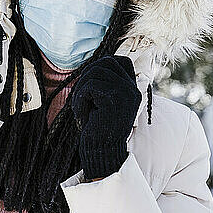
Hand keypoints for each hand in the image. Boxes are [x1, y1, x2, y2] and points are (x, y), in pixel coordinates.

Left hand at [70, 55, 141, 179]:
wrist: (103, 152)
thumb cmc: (99, 128)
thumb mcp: (105, 103)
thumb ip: (105, 85)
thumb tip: (91, 66)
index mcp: (133, 89)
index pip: (122, 61)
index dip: (103, 65)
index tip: (90, 82)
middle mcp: (132, 89)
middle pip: (105, 63)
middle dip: (87, 76)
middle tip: (82, 96)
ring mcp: (125, 93)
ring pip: (94, 73)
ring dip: (81, 90)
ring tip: (81, 108)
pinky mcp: (113, 100)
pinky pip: (89, 87)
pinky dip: (79, 99)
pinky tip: (81, 114)